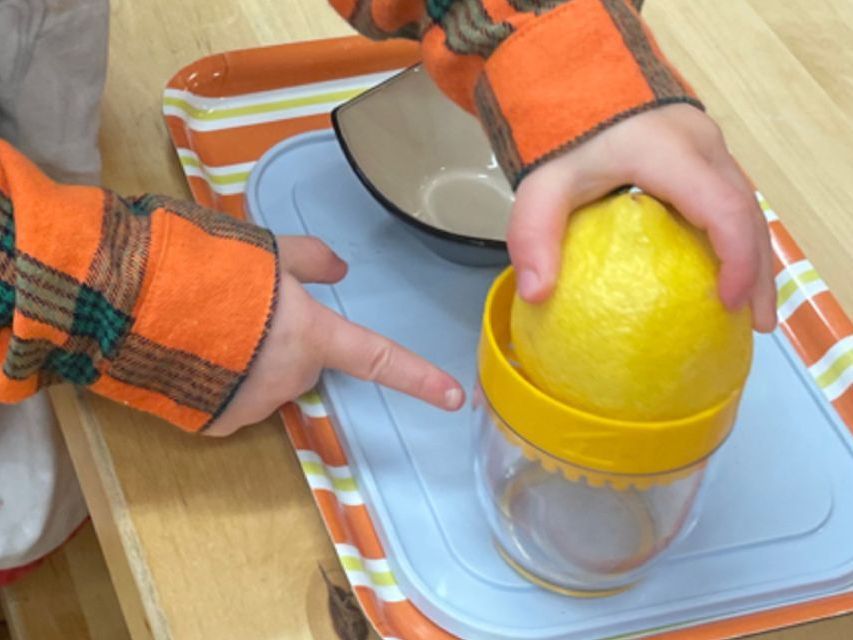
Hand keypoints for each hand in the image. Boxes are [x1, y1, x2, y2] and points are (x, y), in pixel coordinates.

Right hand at [207, 237, 464, 435]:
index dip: (419, 378)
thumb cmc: (213, 271)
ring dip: (248, 362)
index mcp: (314, 336)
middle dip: (283, 342)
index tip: (456, 399)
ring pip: (264, 382)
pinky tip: (194, 356)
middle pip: (302, 363)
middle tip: (243, 310)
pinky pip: (231, 401)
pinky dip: (220, 384)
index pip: (379, 359)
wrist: (141, 304)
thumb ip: (311, 260)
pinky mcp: (217, 424)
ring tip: (209, 328)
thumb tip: (340, 269)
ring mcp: (255, 406)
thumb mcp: (268, 248)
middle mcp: (293, 378)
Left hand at [509, 104, 776, 332]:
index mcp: (669, 152)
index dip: (735, 259)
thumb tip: (536, 295)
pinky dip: (738, 238)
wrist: (575, 79)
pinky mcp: (704, 153)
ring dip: (755, 257)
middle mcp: (702, 145)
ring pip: (747, 206)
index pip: (723, 208)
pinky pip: (732, 199)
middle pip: (747, 212)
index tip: (725, 303)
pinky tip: (729, 272)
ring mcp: (708, 146)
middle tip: (756, 323)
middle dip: (758, 271)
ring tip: (752, 309)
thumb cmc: (562, 133)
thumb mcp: (540, 185)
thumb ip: (534, 234)